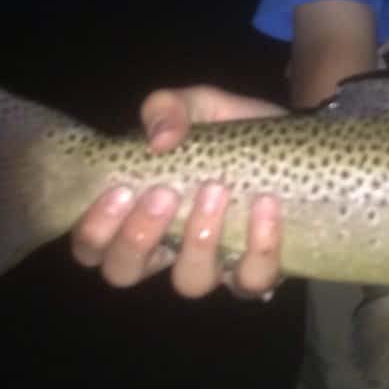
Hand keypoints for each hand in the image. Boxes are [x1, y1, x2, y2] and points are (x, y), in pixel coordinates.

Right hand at [70, 86, 285, 298]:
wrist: (296, 140)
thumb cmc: (233, 130)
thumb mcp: (200, 106)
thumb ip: (169, 107)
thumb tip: (159, 139)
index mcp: (139, 214)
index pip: (92, 244)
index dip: (95, 229)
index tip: (120, 190)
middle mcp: (168, 248)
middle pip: (124, 272)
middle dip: (137, 237)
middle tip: (163, 194)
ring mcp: (213, 265)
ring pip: (190, 282)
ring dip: (199, 239)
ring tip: (215, 190)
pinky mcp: (258, 270)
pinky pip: (252, 279)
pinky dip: (259, 244)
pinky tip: (266, 206)